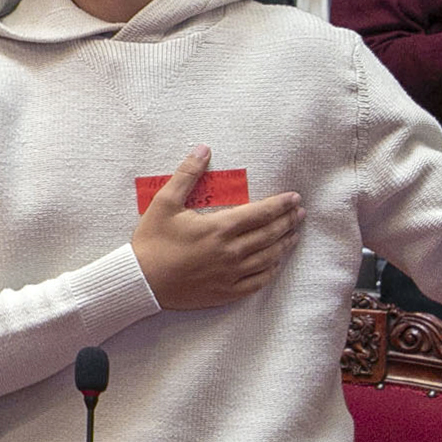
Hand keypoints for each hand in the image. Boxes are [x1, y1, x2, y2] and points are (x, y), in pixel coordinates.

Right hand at [129, 145, 302, 311]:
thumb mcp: (164, 203)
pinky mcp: (227, 292)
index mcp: (220, 228)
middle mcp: (232, 252)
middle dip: (289, 221)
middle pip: (270, 234)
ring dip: (285, 244)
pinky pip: (259, 281)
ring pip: (269, 258)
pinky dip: (271, 270)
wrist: (141, 281)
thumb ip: (187, 175)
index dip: (281, 204)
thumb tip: (203, 149)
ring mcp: (232, 274)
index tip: (294, 197)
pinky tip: (276, 263)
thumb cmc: (152, 241)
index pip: (261, 213)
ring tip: (294, 234)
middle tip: (300, 213)